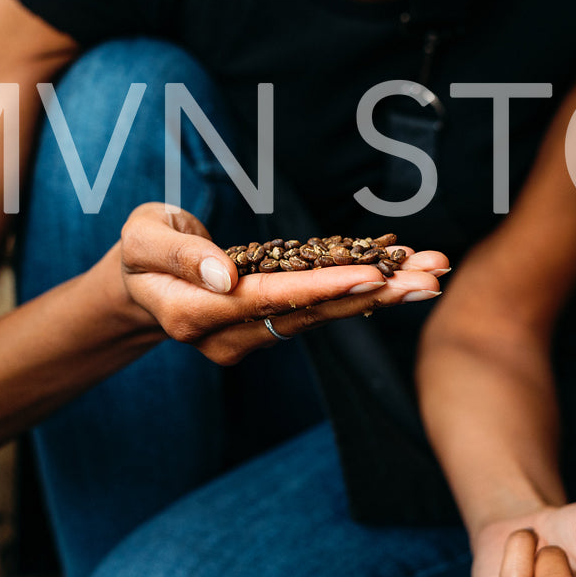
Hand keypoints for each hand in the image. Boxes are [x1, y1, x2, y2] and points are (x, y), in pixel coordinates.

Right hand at [115, 203, 448, 363]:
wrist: (141, 285)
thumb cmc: (141, 253)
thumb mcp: (143, 238)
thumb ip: (179, 255)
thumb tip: (225, 274)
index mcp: (197, 315)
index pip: (270, 299)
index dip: (323, 287)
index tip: (371, 273)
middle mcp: (232, 337)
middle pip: (314, 314)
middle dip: (377, 293)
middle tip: (431, 275)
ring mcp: (255, 337)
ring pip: (328, 316)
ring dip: (385, 295)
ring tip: (434, 272)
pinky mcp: (274, 326)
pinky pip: (325, 310)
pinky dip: (367, 292)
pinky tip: (406, 276)